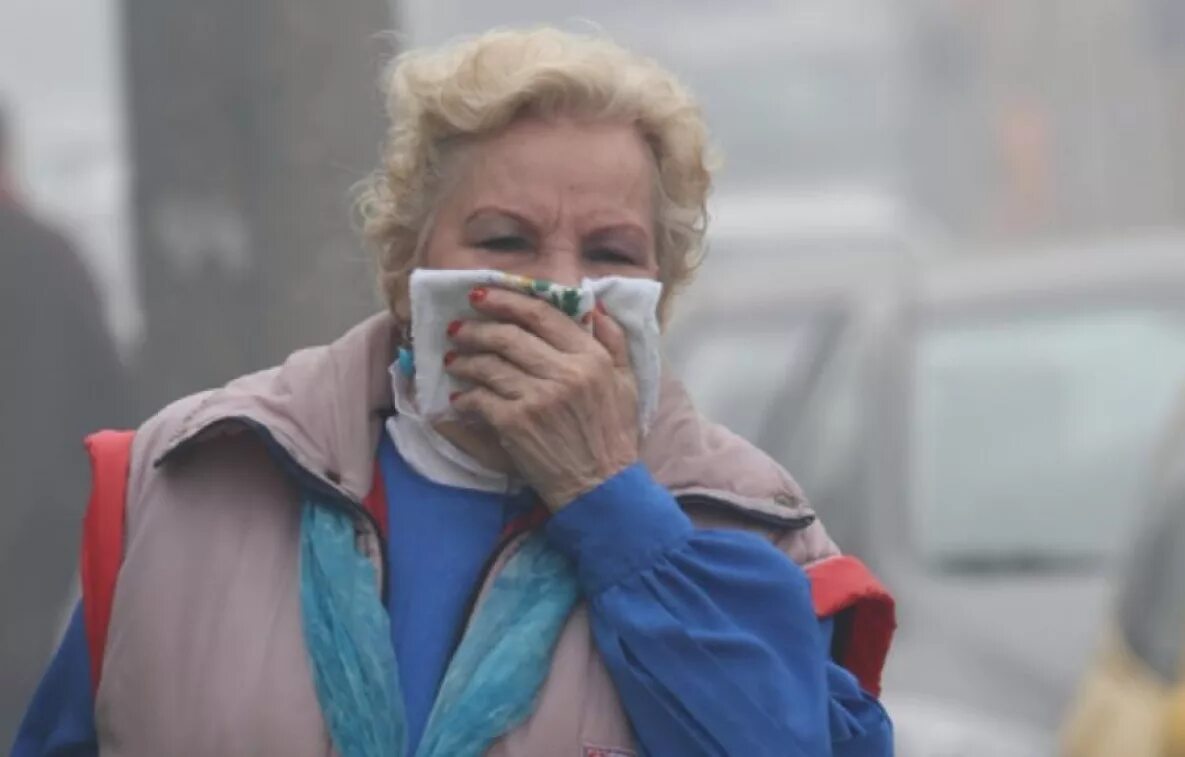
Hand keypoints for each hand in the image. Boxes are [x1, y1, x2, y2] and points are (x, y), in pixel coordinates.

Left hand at [445, 286, 639, 509]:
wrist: (602, 488)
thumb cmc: (613, 436)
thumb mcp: (627, 382)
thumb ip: (613, 340)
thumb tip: (593, 305)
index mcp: (591, 357)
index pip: (542, 314)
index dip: (507, 300)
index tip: (481, 296)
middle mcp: (564, 371)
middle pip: (508, 336)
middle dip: (476, 328)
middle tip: (457, 329)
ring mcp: (537, 397)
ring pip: (489, 365)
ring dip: (465, 360)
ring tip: (454, 361)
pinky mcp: (516, 423)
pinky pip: (480, 399)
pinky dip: (465, 398)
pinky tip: (460, 399)